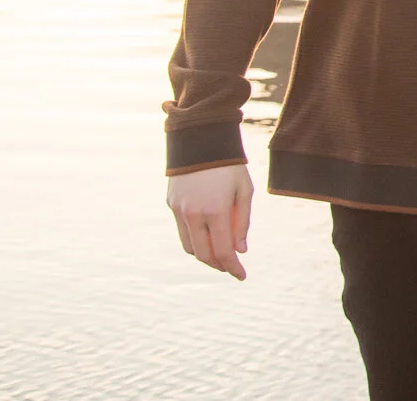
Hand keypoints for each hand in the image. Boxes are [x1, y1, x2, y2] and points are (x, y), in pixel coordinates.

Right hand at [167, 164, 252, 279]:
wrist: (200, 140)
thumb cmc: (230, 165)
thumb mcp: (244, 190)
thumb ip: (243, 222)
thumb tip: (240, 250)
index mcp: (215, 211)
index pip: (223, 251)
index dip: (233, 267)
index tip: (242, 276)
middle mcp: (193, 214)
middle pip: (204, 255)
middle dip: (218, 265)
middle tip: (232, 267)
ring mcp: (179, 210)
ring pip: (189, 247)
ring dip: (205, 256)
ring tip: (220, 255)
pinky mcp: (171, 205)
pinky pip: (182, 232)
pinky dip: (194, 240)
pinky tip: (207, 238)